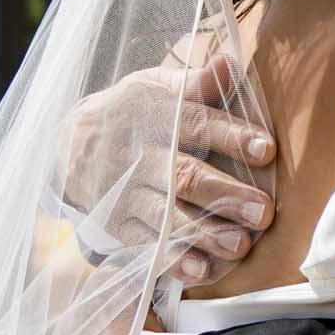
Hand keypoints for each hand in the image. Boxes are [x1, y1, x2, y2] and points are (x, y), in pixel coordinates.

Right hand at [58, 52, 275, 286]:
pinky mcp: (114, 224)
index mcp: (156, 115)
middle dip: (224, 194)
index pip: (197, 124)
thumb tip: (230, 63)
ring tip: (240, 246)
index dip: (232, 136)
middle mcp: (140, 155)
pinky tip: (201, 271)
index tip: (267, 150)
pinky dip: (173, 260)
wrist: (68, 146)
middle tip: (262, 212)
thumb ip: (196, 83)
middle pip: (183, 175)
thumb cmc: (133, 113)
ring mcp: (124, 193)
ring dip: (204, 233)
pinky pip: (144, 245)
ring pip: (166, 216)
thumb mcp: (155, 87)